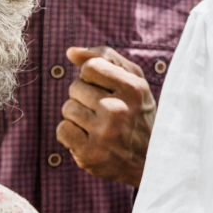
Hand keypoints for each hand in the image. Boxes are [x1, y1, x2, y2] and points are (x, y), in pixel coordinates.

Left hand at [56, 46, 155, 186]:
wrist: (150, 161)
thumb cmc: (138, 114)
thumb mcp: (134, 81)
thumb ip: (106, 58)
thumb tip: (70, 51)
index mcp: (132, 89)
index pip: (90, 67)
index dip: (92, 77)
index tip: (105, 89)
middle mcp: (118, 110)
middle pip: (75, 88)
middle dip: (85, 97)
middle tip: (104, 111)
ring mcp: (103, 134)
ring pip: (67, 109)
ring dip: (78, 116)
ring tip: (97, 125)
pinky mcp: (90, 154)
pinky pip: (62, 130)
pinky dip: (71, 134)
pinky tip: (88, 138)